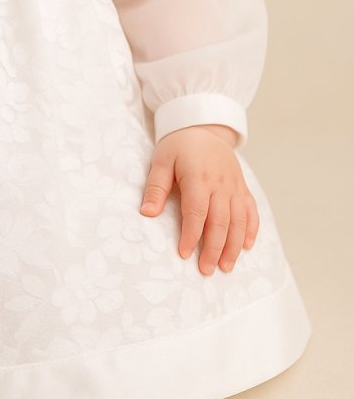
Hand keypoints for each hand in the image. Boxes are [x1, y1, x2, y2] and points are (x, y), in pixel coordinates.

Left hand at [140, 124, 258, 274]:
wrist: (204, 128)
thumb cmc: (179, 146)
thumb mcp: (161, 161)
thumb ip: (155, 188)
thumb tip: (147, 213)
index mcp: (198, 178)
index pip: (197, 212)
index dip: (192, 235)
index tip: (185, 254)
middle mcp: (221, 184)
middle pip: (221, 221)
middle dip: (214, 248)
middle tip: (206, 270)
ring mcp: (235, 186)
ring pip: (239, 220)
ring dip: (234, 246)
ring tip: (226, 267)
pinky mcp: (242, 187)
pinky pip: (251, 211)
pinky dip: (251, 229)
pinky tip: (246, 246)